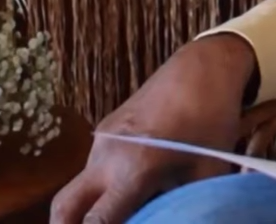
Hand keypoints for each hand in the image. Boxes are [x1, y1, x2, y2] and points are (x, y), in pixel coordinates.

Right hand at [50, 34, 257, 223]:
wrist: (202, 68)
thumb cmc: (212, 122)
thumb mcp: (208, 174)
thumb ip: (183, 208)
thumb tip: (174, 220)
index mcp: (133, 169)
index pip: (95, 222)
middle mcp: (106, 156)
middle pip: (63, 207)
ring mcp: (101, 139)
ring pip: (78, 186)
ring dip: (89, 206)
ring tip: (121, 214)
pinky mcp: (104, 128)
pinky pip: (92, 167)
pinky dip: (101, 186)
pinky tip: (130, 188)